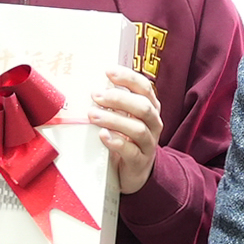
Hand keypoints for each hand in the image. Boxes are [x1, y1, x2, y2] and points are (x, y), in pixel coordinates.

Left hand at [89, 66, 164, 194]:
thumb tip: (90, 86)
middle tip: (95, 95)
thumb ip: (114, 104)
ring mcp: (148, 144)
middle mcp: (153, 124)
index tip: (108, 71)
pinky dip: (116, 142)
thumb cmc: (126, 139)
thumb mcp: (124, 118)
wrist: (135, 172)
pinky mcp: (140, 162)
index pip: (144, 88)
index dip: (128, 78)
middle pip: (143, 107)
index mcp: (150, 108)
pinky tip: (103, 135)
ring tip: (93, 115)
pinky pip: (131, 151)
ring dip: (114, 119)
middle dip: (119, 98)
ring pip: (137, 129)